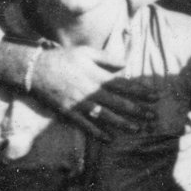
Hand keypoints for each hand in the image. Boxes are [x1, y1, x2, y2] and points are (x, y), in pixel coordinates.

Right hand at [30, 47, 157, 139]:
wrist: (36, 69)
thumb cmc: (63, 58)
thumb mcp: (86, 51)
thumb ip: (106, 58)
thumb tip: (125, 64)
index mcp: (96, 75)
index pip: (123, 85)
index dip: (140, 91)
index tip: (154, 96)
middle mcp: (90, 91)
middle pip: (118, 102)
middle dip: (137, 110)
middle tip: (152, 116)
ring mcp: (79, 103)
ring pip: (104, 116)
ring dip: (122, 123)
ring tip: (137, 129)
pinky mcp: (69, 112)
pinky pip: (85, 124)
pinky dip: (97, 132)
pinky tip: (109, 139)